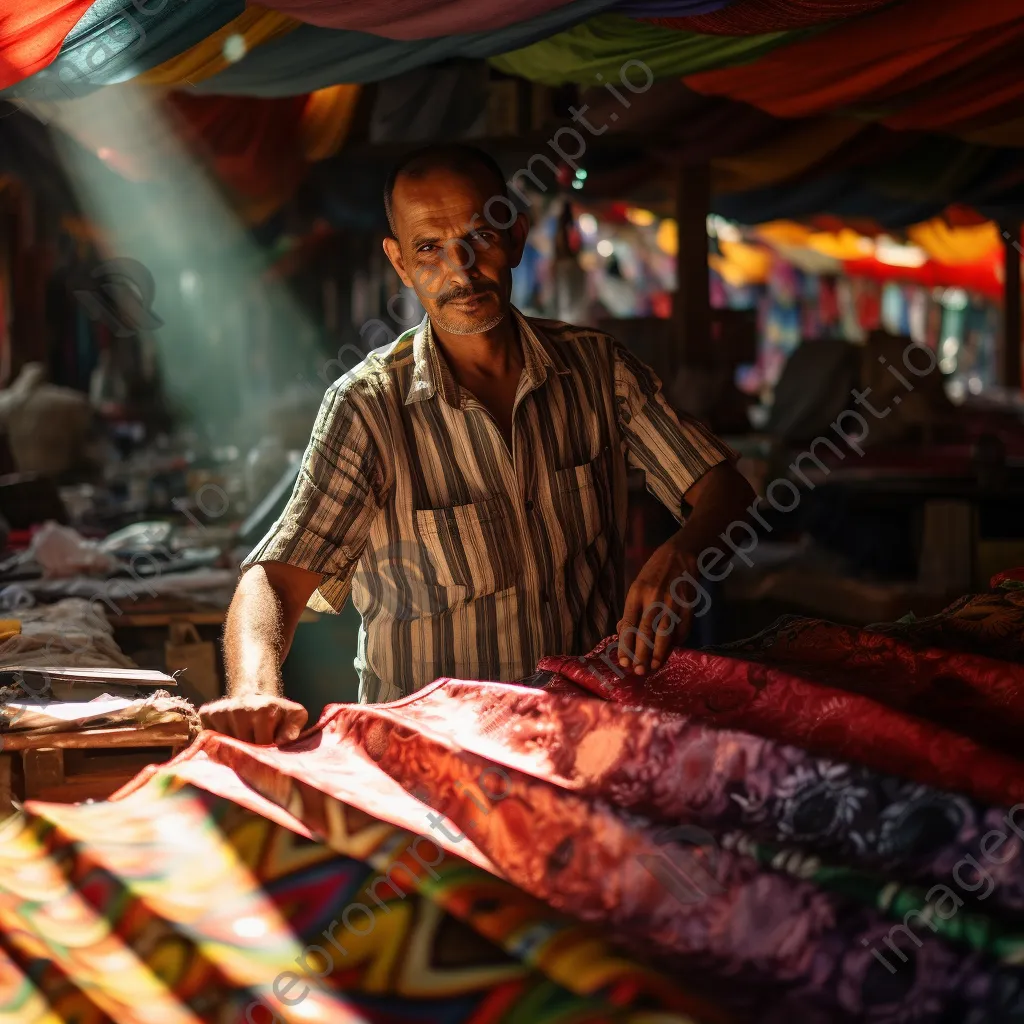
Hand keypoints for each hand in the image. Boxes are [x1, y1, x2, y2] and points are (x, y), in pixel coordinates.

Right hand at [199, 694, 307, 744]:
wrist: (256, 698)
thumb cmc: (278, 713)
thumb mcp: (295, 716)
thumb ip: (295, 727)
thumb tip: (287, 739)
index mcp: (264, 710)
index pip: (262, 745)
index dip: (266, 752)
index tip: (269, 749)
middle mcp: (240, 708)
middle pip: (242, 747)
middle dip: (249, 752)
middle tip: (256, 746)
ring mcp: (222, 710)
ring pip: (224, 745)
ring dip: (233, 748)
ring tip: (244, 740)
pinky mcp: (207, 712)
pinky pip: (208, 738)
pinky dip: (216, 742)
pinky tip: (228, 736)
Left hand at [617, 534, 697, 675]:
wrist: (680, 555)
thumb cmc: (653, 574)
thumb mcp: (636, 587)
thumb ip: (631, 610)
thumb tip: (621, 634)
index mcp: (636, 593)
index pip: (628, 624)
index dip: (625, 645)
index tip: (623, 662)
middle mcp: (653, 598)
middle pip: (645, 631)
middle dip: (641, 654)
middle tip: (637, 671)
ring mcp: (672, 602)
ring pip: (664, 633)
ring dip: (659, 653)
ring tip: (653, 667)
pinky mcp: (688, 604)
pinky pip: (682, 628)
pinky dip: (676, 641)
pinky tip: (671, 650)